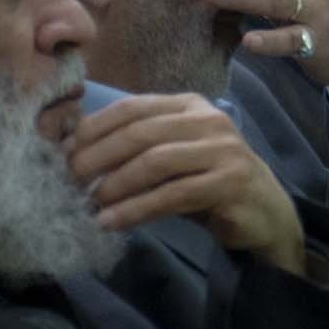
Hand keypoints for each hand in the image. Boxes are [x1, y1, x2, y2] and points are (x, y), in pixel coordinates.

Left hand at [70, 94, 305, 275]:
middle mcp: (209, 120)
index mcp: (190, 106)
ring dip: (116, 184)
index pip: (132, 107)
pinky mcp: (230, 182)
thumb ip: (138, 148)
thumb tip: (74, 151)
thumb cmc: (208, 182)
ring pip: (156, 162)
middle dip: (99, 156)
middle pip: (141, 132)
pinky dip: (137, 209)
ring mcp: (224, 150)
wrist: (264, 212)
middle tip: (71, 180)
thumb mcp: (173, 157)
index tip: (64, 152)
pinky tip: (113, 222)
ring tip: (92, 203)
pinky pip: (173, 195)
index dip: (93, 128)